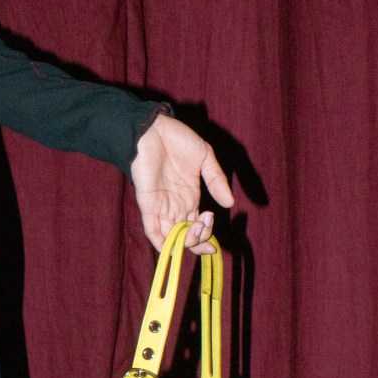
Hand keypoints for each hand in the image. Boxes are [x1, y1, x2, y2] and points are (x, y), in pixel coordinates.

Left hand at [129, 116, 233, 253]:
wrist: (154, 129)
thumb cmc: (177, 139)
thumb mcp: (206, 158)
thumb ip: (217, 180)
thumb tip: (230, 203)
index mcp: (189, 197)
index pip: (197, 227)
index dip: (206, 237)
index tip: (215, 243)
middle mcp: (175, 205)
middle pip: (185, 236)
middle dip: (198, 240)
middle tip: (207, 223)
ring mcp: (161, 206)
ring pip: (171, 237)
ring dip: (186, 241)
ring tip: (198, 229)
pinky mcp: (148, 204)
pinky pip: (152, 230)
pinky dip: (162, 243)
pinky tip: (173, 248)